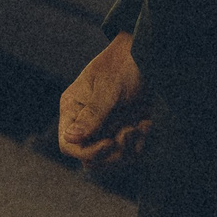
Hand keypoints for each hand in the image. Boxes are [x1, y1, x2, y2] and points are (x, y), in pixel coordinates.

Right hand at [57, 32, 151, 166]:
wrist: (147, 57)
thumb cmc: (123, 66)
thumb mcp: (108, 90)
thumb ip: (92, 115)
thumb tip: (70, 138)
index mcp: (73, 109)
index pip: (69, 144)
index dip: (88, 151)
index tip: (109, 143)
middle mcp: (87, 122)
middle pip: (92, 159)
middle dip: (113, 153)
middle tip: (129, 132)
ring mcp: (106, 128)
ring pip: (113, 159)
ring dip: (130, 147)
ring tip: (139, 126)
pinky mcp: (124, 131)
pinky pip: (130, 152)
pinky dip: (141, 142)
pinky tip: (146, 123)